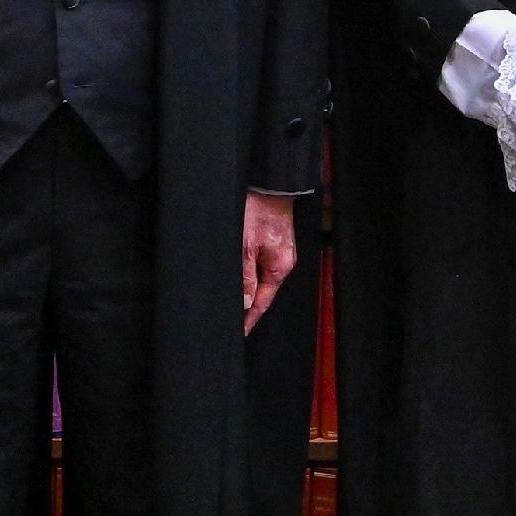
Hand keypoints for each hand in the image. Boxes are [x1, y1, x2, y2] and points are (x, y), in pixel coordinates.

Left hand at [241, 191, 297, 330]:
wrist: (269, 184)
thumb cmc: (258, 211)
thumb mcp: (246, 247)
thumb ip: (246, 276)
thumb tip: (246, 302)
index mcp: (280, 267)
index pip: (263, 301)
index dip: (251, 318)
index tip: (241, 332)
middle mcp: (283, 262)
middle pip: (263, 291)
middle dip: (248, 305)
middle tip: (232, 320)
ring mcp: (280, 252)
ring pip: (261, 277)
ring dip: (248, 289)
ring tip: (233, 303)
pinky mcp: (275, 242)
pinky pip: (262, 265)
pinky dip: (251, 273)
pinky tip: (241, 277)